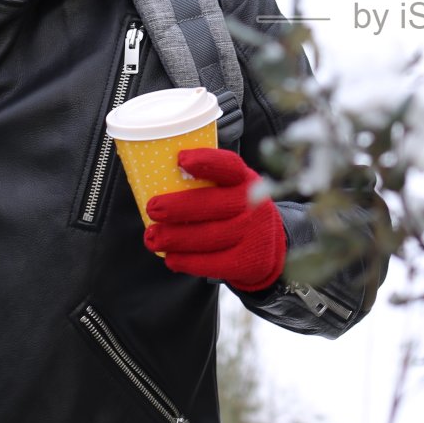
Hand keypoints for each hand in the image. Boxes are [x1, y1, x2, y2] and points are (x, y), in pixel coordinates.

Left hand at [144, 149, 285, 291]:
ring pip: (210, 237)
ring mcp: (254, 234)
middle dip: (179, 207)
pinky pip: (214, 263)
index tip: (181, 159)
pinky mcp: (249, 261)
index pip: (229, 166)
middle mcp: (253, 204)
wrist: (270, 245)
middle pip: (214, 205)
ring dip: (176, 238)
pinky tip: (171, 258)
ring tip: (152, 238)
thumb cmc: (236, 210)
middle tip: (153, 209)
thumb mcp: (231, 189)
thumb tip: (156, 175)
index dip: (207, 161)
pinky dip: (188, 262)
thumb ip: (205, 183)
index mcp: (244, 179)